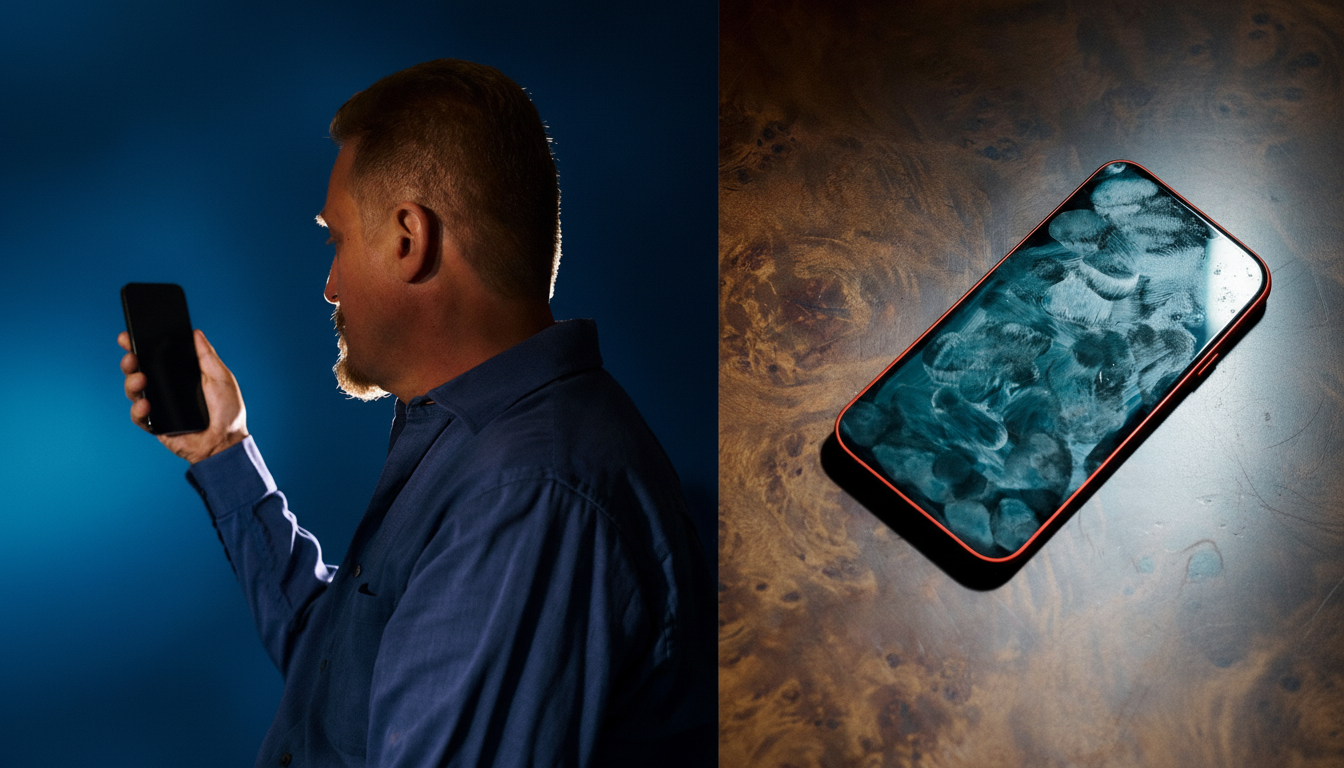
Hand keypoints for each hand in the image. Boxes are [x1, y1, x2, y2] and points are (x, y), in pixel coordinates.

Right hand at [119, 329, 249, 463]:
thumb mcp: (221, 378)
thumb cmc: (228, 411)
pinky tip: (146, 405)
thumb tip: (195, 333)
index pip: (156, 357)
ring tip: (141, 378)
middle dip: (130, 361)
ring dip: (132, 382)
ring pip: (134, 391)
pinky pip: (138, 416)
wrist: (226, 442)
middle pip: (139, 371)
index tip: (128, 336)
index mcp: (180, 375)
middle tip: (131, 356)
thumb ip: (206, 356)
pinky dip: (138, 409)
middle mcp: (166, 389)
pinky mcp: (155, 425)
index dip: (140, 346)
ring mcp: (159, 407)